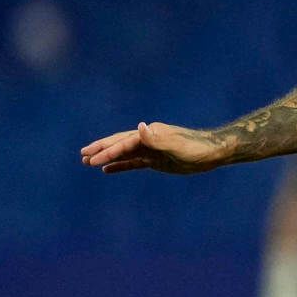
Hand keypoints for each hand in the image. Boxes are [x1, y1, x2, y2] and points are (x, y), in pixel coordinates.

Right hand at [80, 122, 221, 174]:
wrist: (215, 152)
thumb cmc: (197, 148)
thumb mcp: (177, 145)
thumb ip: (158, 138)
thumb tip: (140, 126)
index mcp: (150, 133)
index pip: (124, 143)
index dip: (107, 151)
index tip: (91, 159)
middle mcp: (147, 138)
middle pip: (119, 144)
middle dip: (101, 149)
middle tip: (81, 155)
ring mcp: (151, 149)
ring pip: (124, 153)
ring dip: (107, 157)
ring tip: (87, 162)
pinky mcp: (156, 159)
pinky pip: (134, 162)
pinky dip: (120, 165)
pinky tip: (107, 170)